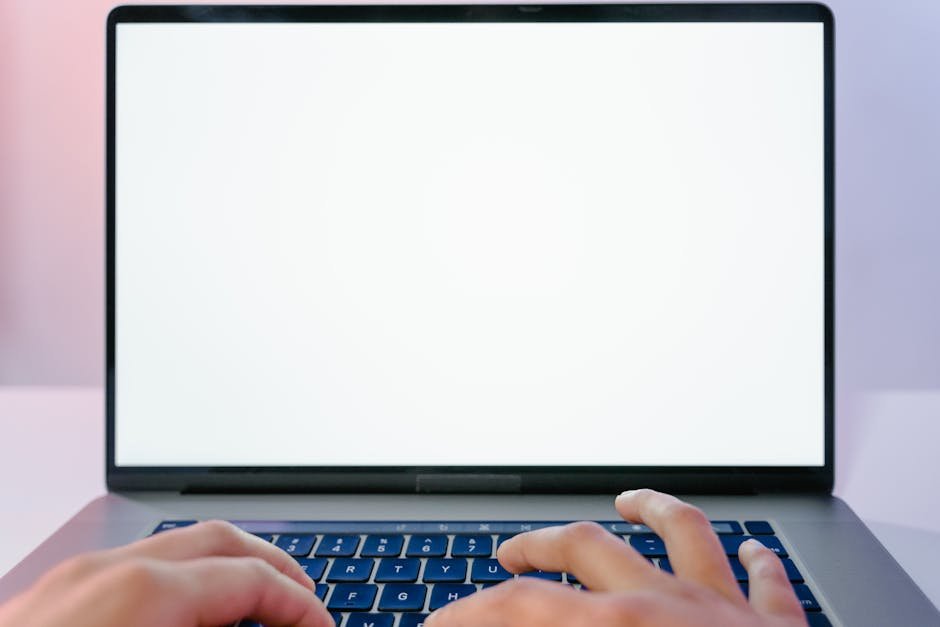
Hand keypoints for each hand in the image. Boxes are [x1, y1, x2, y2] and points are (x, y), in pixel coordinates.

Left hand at [0, 520, 331, 626]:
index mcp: (143, 594)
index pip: (251, 578)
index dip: (300, 605)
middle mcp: (107, 573)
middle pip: (221, 540)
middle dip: (275, 569)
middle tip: (305, 606)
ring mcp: (71, 581)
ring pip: (177, 549)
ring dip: (228, 573)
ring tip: (254, 612)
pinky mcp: (46, 601)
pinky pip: (135, 572)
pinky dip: (182, 586)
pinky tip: (188, 624)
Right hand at [426, 489, 806, 626]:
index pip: (520, 607)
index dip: (470, 613)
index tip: (442, 623)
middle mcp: (666, 605)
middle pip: (584, 548)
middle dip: (537, 547)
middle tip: (510, 555)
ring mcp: (723, 609)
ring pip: (683, 530)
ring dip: (650, 510)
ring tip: (628, 500)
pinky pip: (768, 582)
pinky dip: (758, 562)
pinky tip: (752, 551)